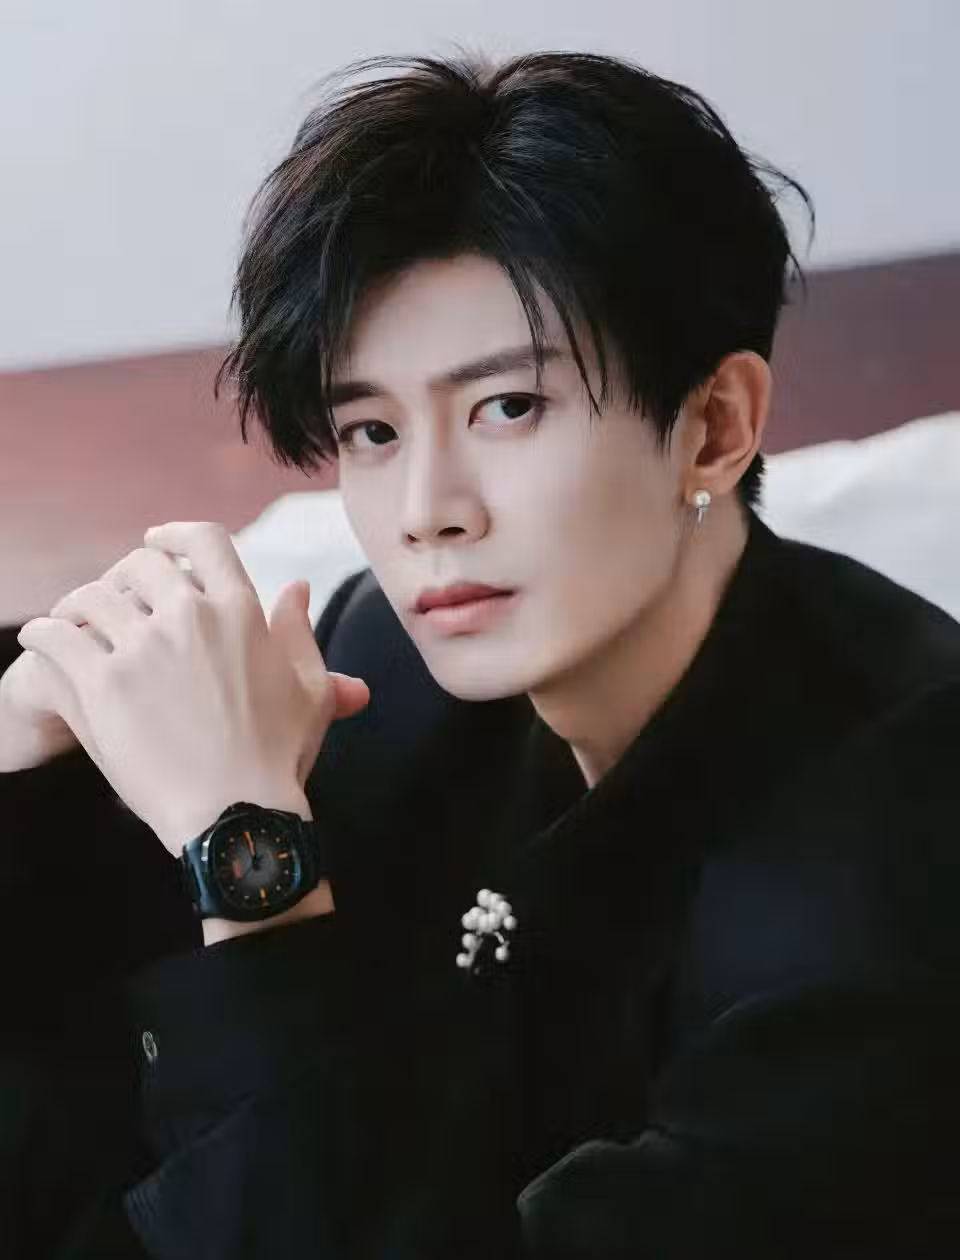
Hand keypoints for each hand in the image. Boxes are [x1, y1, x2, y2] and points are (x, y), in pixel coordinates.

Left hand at [15, 522, 369, 854]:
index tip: (156, 541)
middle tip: (113, 602)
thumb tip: (296, 586)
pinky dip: (43, 634)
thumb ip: (300, 631)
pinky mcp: (103, 684)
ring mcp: (144, 648)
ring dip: (78, 605)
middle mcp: (192, 617)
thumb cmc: (279, 758)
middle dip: (123, 577)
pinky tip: (42, 642)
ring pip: (92, 595)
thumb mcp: (310, 690)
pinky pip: (56, 636)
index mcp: (242, 611)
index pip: (203, 541)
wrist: (237, 814)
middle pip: (141, 564)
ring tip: (70, 623)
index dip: (174, 535)